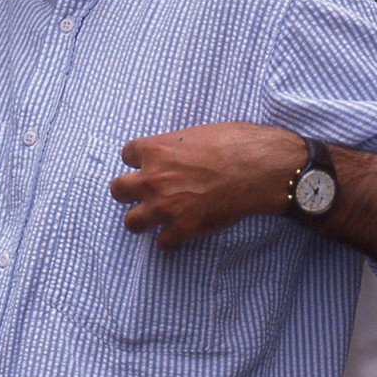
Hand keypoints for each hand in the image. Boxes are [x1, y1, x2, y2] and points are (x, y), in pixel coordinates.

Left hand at [109, 122, 305, 249]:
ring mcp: (165, 207)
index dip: (138, 159)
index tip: (148, 163)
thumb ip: (177, 146)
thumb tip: (178, 152)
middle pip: (118, 189)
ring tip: (155, 216)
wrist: (258, 169)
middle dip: (128, 190)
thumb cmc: (235, 143)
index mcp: (155, 150)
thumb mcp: (197, 133)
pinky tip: (180, 231)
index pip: (126, 154)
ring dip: (142, 218)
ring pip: (131, 222)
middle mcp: (152, 179)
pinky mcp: (184, 229)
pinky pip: (163, 243)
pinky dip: (171, 238)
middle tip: (144, 191)